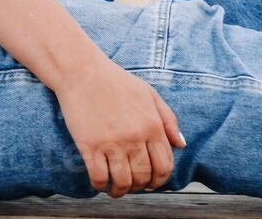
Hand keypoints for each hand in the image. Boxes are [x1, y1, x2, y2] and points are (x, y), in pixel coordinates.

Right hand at [52, 57, 185, 196]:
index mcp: (152, 126)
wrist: (80, 71)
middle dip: (140, 187)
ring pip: (123, 182)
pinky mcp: (89, 145)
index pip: (164, 166)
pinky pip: (99, 176)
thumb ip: (169, 119)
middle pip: (144, 178)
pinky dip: (100, 185)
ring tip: (116, 189)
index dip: (159, 181)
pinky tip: (99, 183)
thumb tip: (181, 145)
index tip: (150, 182)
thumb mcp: (148, 93)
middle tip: (132, 185)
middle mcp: (135, 137)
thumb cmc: (115, 81)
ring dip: (120, 191)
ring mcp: (111, 142)